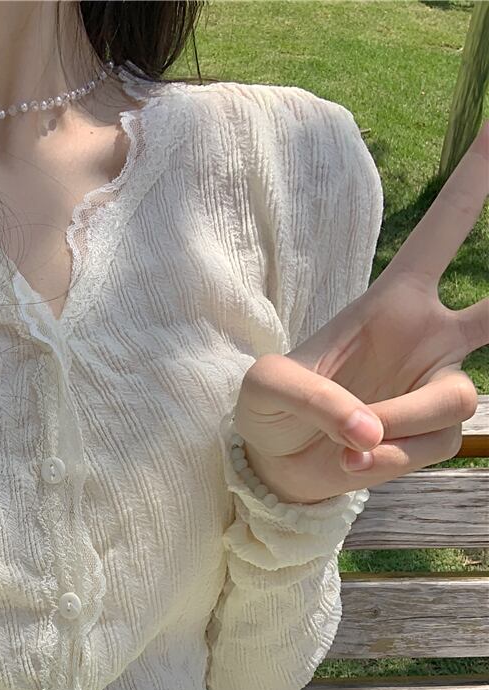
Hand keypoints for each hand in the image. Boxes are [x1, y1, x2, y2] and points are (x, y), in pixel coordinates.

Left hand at [233, 119, 488, 504]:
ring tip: (351, 443)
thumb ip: (317, 399)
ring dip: (401, 422)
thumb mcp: (269, 388)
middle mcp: (429, 336)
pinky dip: (387, 460)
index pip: (444, 229)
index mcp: (392, 299)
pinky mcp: (433, 436)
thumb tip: (371, 432)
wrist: (275, 463)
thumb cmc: (270, 407)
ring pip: (456, 399)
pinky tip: (355, 460)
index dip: (478, 179)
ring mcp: (436, 386)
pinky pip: (431, 446)